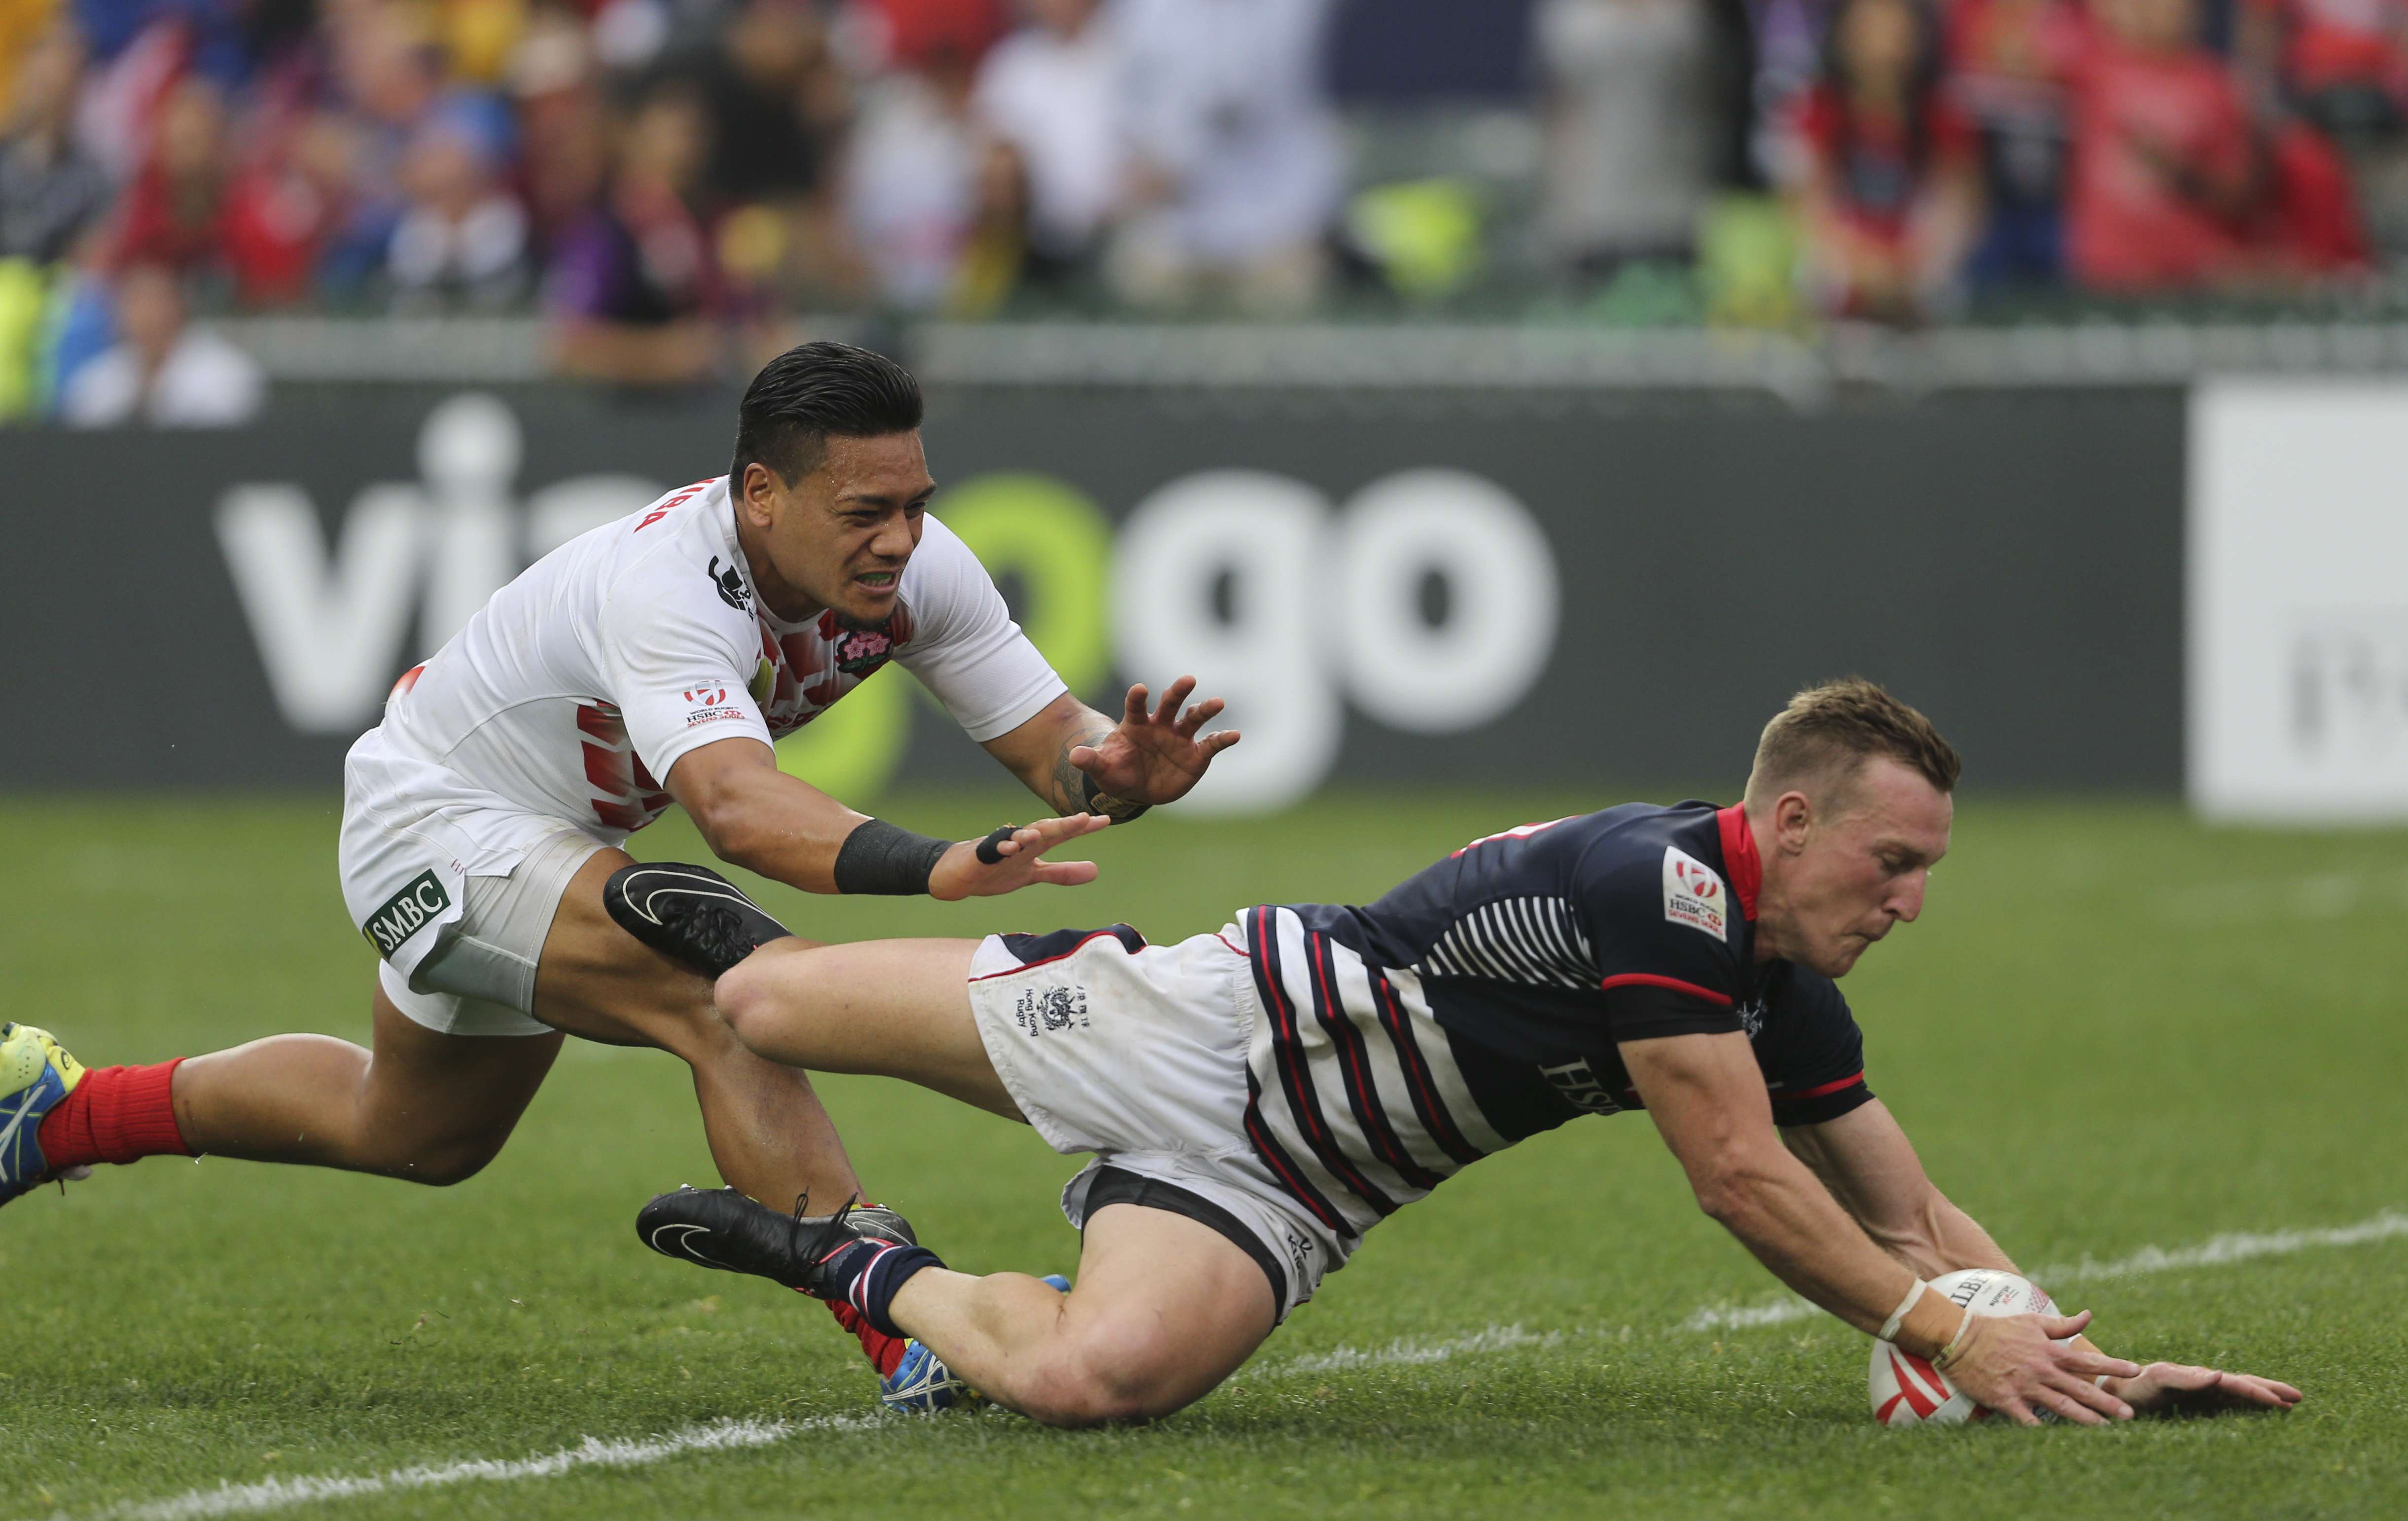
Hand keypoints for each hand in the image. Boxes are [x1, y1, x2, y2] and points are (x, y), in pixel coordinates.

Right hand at [927, 814, 1106, 900]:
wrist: (958, 875)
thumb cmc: (998, 870)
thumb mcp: (1034, 874)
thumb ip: (1063, 873)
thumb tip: (1095, 870)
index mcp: (1034, 846)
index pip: (1062, 833)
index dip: (1082, 828)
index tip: (1105, 820)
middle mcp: (1020, 842)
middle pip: (1044, 831)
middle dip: (1064, 825)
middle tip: (1085, 819)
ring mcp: (1000, 847)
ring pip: (1018, 838)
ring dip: (1031, 834)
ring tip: (1045, 833)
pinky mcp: (981, 856)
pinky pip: (991, 851)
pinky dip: (1001, 848)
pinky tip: (1010, 848)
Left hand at [1069, 678, 1239, 808]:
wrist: (1138, 789)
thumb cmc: (1118, 772)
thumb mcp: (1103, 769)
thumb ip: (1091, 761)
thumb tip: (1075, 756)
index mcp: (1136, 724)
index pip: (1136, 706)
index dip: (1137, 697)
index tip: (1140, 689)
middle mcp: (1161, 724)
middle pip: (1170, 703)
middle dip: (1178, 691)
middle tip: (1188, 679)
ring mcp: (1180, 737)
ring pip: (1194, 717)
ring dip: (1206, 709)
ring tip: (1218, 702)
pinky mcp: (1197, 753)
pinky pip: (1212, 743)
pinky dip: (1224, 738)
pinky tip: (1235, 735)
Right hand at [1941, 1309, 2142, 1425]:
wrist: (1959, 1337)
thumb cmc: (1997, 1327)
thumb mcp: (2031, 1321)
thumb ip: (2062, 1324)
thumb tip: (2089, 1315)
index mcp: (2048, 1351)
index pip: (2087, 1360)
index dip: (2114, 1365)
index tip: (2137, 1370)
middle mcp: (2041, 1370)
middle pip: (2080, 1389)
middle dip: (2106, 1402)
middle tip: (2129, 1415)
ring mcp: (2024, 1387)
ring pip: (2061, 1406)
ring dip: (2085, 1418)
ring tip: (2105, 1429)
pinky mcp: (2006, 1400)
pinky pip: (2028, 1420)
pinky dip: (2042, 1430)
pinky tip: (2058, 1442)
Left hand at [2105, 1362, 2302, 1416]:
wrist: (2118, 1389)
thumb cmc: (2137, 1384)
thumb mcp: (2159, 1378)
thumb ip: (2185, 1377)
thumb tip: (2219, 1375)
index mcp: (2201, 1377)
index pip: (2239, 1384)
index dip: (2262, 1390)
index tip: (2286, 1399)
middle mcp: (2206, 1384)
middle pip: (2245, 1385)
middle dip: (2271, 1390)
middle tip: (2299, 1397)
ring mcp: (2203, 1394)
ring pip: (2240, 1394)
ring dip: (2263, 1397)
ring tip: (2288, 1403)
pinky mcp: (2197, 1404)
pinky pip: (2228, 1405)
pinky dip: (2247, 1406)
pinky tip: (2259, 1412)